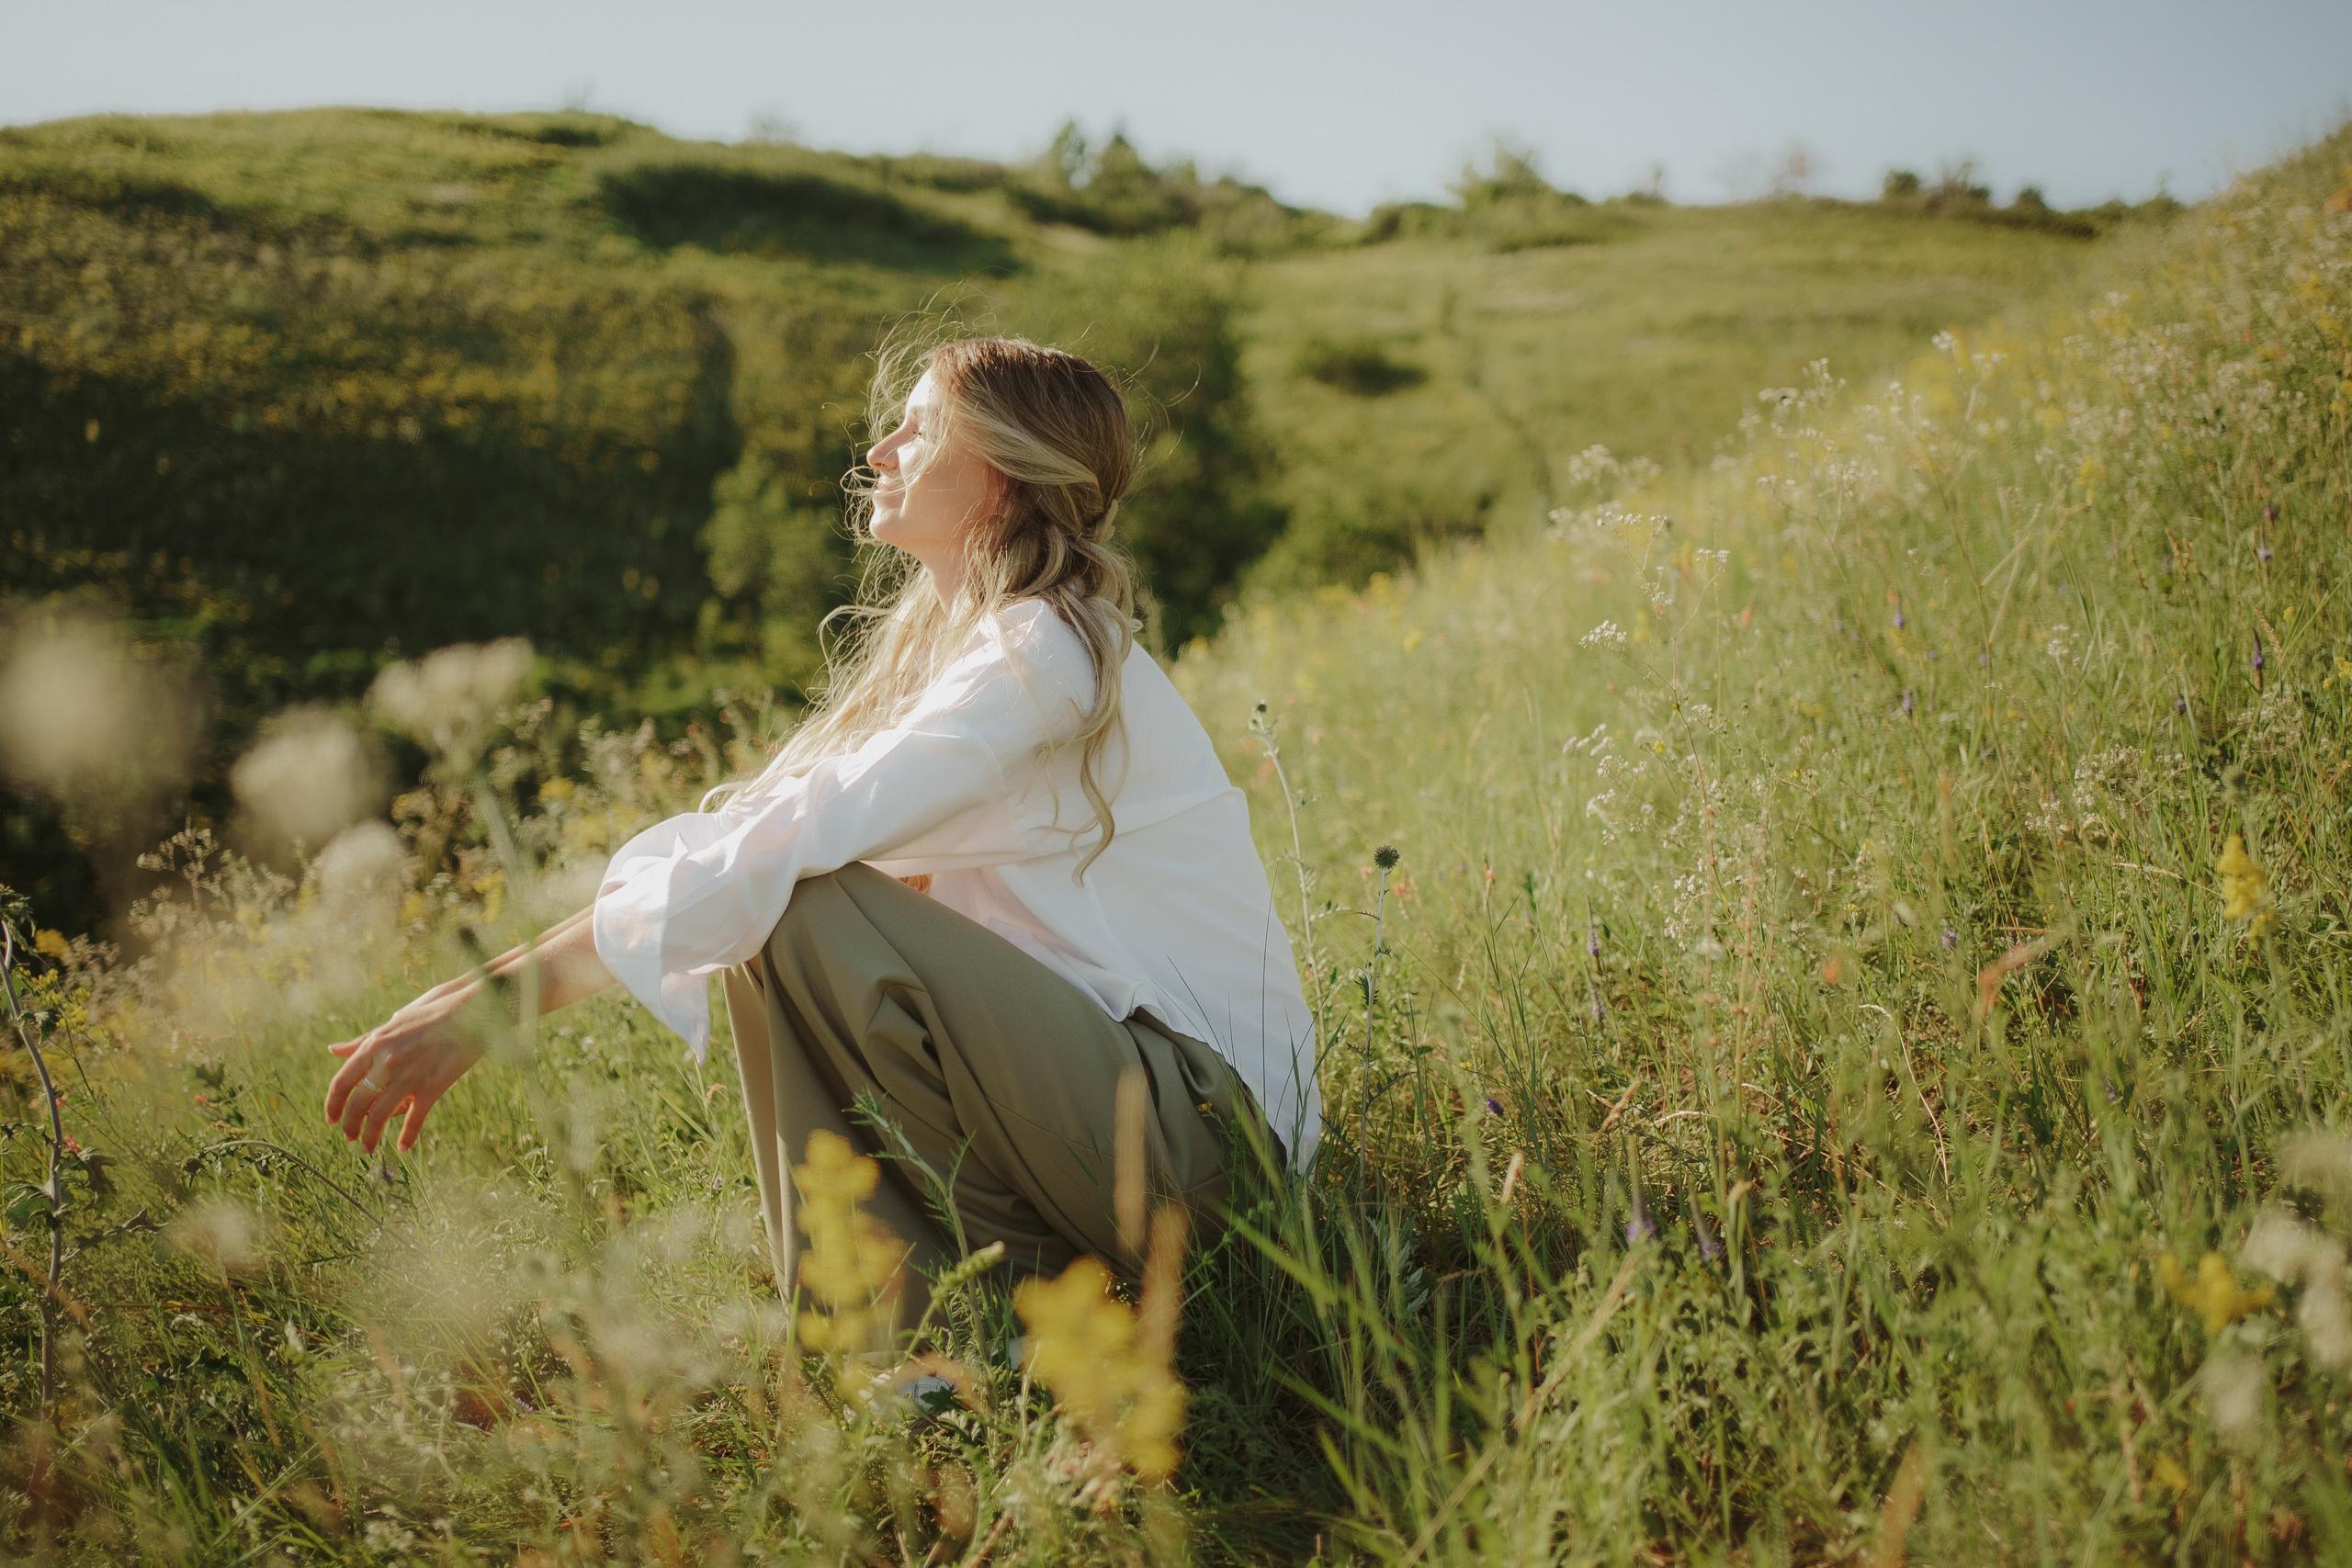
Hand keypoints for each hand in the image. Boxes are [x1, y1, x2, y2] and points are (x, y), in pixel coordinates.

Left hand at [323, 985, 488, 1154]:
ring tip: (368, 1148)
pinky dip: (407, 1137)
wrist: (473, 1011)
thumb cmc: (435, 1012)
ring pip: (379, 1116)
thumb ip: (364, 1041)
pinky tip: (402, 1148)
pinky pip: (415, 1119)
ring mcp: (409, 1076)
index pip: (342, 1082)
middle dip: (350, 1126)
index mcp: (375, 1045)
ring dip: (370, 1137)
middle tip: (349, 1138)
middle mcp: (387, 1062)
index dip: (333, 1105)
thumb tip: (334, 1050)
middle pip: (357, 1104)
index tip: (332, 1119)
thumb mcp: (395, 1022)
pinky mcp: (432, 1087)